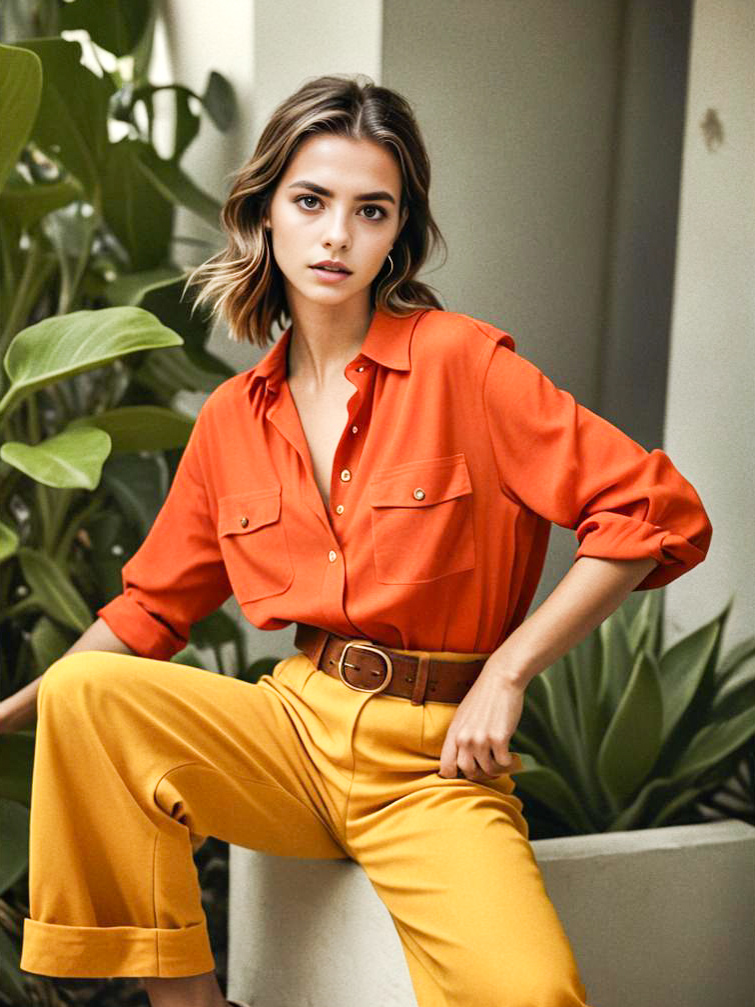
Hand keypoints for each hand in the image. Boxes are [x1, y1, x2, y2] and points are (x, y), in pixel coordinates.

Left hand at [438, 662, 524, 780]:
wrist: (501, 680)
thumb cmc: (483, 698)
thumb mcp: (463, 717)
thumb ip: (460, 737)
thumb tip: (462, 762)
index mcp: (453, 733)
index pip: (446, 768)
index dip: (455, 775)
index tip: (467, 772)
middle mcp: (464, 739)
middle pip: (468, 772)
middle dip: (480, 772)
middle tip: (489, 765)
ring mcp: (481, 740)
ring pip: (488, 770)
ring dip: (497, 767)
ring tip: (501, 757)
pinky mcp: (499, 739)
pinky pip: (503, 763)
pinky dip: (508, 762)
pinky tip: (510, 753)